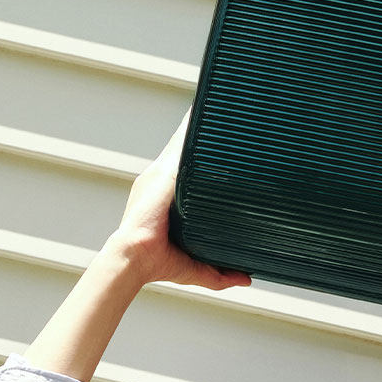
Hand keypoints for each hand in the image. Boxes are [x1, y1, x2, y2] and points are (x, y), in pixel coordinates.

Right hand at [110, 110, 252, 291]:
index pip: (185, 170)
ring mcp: (160, 173)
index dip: (199, 157)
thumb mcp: (196, 269)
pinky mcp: (163, 172)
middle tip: (225, 115)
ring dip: (197, 125)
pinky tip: (205, 111)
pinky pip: (181, 144)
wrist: (134, 258)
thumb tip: (247, 279)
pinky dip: (192, 129)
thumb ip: (221, 274)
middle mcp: (161, 180)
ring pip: (183, 143)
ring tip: (218, 102)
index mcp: (167, 197)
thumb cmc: (157, 263)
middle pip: (184, 150)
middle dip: (199, 134)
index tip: (218, 148)